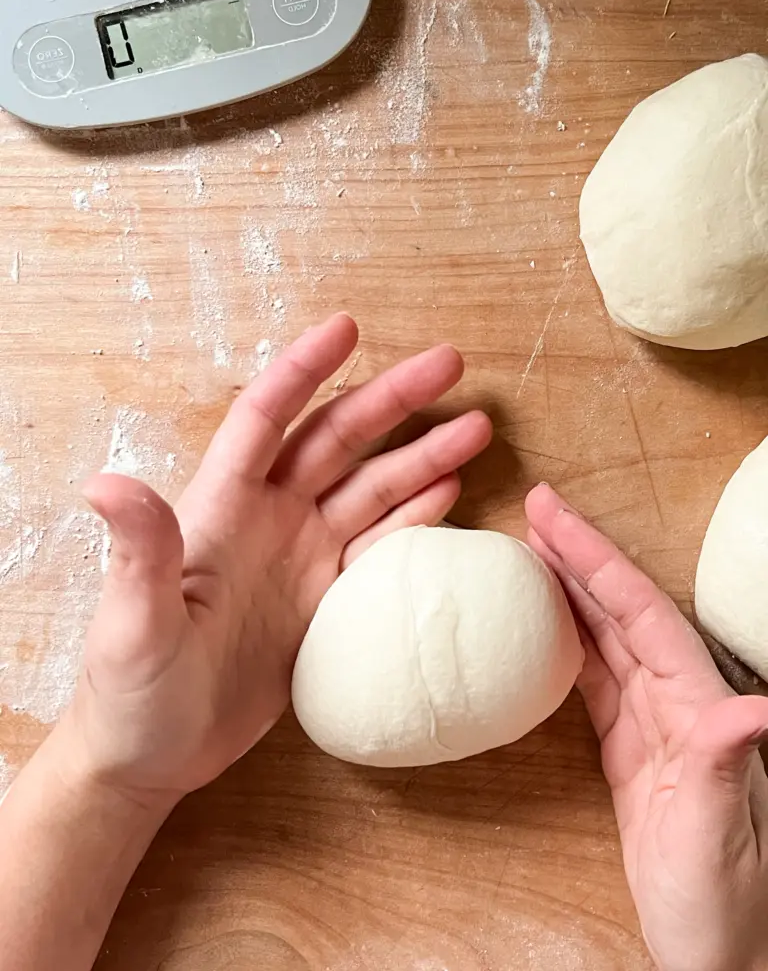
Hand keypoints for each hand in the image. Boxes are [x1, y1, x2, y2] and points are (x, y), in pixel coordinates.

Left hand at [55, 314, 491, 808]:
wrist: (155, 752)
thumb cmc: (130, 689)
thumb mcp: (133, 623)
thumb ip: (139, 552)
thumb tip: (107, 482)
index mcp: (221, 508)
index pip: (265, 420)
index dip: (304, 372)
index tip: (346, 328)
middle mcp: (267, 518)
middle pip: (337, 441)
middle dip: (393, 401)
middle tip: (450, 364)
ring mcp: (300, 556)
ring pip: (370, 489)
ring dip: (421, 457)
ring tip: (475, 427)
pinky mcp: (325, 596)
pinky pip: (379, 545)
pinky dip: (416, 517)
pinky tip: (450, 493)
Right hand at [526, 484, 767, 970]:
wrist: (716, 951)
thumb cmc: (725, 904)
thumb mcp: (719, 840)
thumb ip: (726, 769)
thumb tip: (751, 707)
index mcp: (699, 708)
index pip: (643, 613)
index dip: (598, 559)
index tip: (554, 516)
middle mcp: (679, 702)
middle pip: (623, 609)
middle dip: (578, 555)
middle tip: (534, 510)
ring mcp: (653, 722)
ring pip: (606, 635)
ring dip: (570, 590)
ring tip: (529, 551)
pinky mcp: (630, 747)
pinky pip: (595, 677)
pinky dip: (567, 642)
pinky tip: (544, 624)